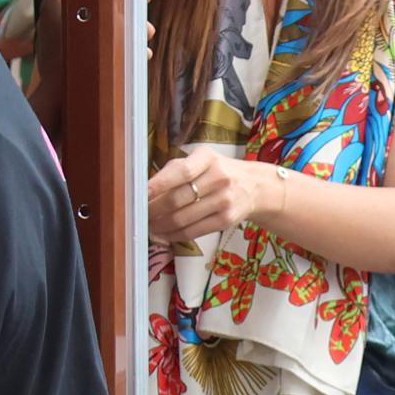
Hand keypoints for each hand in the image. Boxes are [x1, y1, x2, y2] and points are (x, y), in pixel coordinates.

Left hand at [148, 149, 280, 245]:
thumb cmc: (219, 171)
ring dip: (160, 226)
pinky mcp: (226, 220)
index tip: (140, 194)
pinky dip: (174, 235)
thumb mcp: (201, 160)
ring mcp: (224, 200)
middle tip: (140, 214)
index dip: (159, 184)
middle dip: (153, 209)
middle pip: (178, 199)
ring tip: (149, 226)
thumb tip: (146, 190)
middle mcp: (219, 178)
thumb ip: (175, 170)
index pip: (181, 172)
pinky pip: (193, 231)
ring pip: (183, 218)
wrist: (254, 186)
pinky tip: (164, 234)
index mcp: (207, 158)